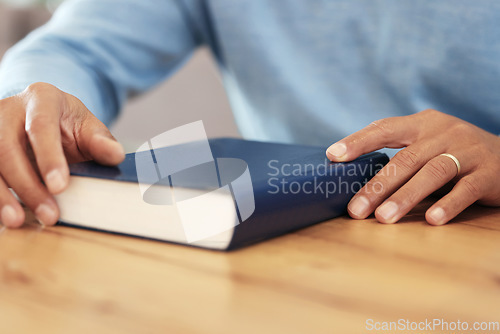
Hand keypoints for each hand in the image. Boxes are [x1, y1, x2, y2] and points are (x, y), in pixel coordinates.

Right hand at [0, 82, 124, 227]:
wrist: (42, 117)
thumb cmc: (67, 125)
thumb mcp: (87, 128)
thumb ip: (100, 141)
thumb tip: (116, 156)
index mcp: (42, 98)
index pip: (41, 126)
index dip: (49, 158)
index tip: (60, 187)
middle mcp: (8, 109)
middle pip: (7, 147)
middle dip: (27, 185)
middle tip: (49, 214)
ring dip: (1, 195)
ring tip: (15, 221)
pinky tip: (4, 214)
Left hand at [326, 109, 499, 224]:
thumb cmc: (453, 154)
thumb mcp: (427, 144)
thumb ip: (399, 154)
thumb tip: (352, 178)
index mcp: (423, 124)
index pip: (385, 128)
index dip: (358, 141)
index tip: (333, 156)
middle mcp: (444, 132)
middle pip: (405, 159)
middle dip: (377, 186)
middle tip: (355, 210)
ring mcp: (468, 151)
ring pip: (432, 173)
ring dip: (406, 197)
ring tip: (384, 218)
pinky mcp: (489, 172)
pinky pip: (466, 189)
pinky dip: (448, 204)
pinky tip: (432, 220)